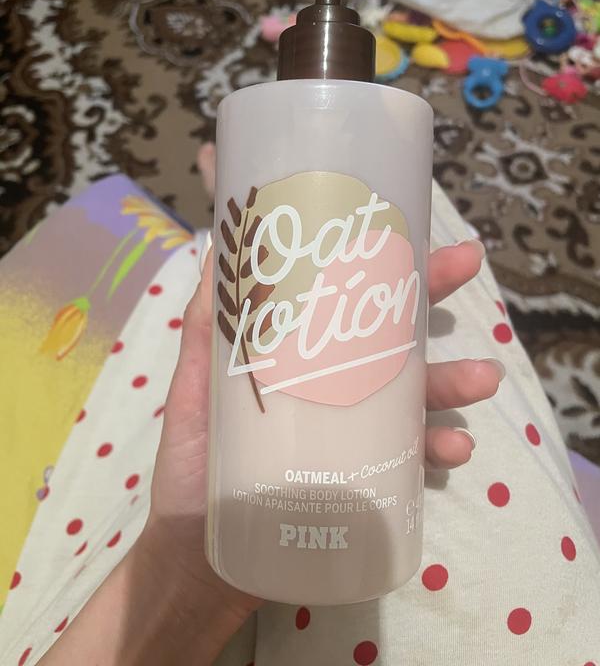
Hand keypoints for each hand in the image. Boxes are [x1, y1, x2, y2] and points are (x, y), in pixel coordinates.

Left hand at [142, 239, 501, 640]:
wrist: (197, 563)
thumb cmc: (192, 469)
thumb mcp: (196, 392)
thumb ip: (204, 330)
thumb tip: (214, 249)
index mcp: (298, 358)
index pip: (343, 300)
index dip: (377, 263)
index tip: (412, 229)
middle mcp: (333, 389)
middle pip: (389, 335)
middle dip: (434, 298)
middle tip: (470, 264)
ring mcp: (352, 436)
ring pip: (414, 396)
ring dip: (452, 383)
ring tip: (480, 378)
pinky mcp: (363, 483)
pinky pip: (410, 463)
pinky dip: (436, 453)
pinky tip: (453, 450)